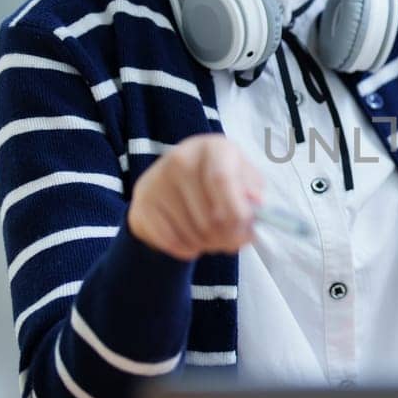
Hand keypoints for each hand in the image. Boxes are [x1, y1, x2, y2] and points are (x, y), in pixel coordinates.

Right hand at [128, 134, 264, 259]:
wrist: (176, 180)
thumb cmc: (219, 180)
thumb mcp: (243, 178)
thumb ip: (252, 191)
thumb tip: (255, 204)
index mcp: (211, 148)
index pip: (221, 180)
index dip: (237, 212)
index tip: (246, 230)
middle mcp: (180, 159)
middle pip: (209, 216)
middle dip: (227, 238)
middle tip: (232, 241)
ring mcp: (156, 182)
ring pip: (192, 233)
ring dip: (209, 245)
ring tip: (213, 237)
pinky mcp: (142, 206)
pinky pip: (172, 242)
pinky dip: (188, 249)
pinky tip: (193, 239)